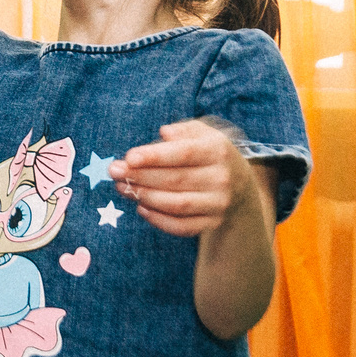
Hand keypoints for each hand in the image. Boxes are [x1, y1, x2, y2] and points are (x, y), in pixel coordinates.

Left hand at [116, 118, 263, 237]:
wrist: (240, 186)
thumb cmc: (209, 154)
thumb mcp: (203, 133)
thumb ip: (183, 130)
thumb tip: (164, 133)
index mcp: (218, 150)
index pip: (184, 153)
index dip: (155, 156)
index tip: (129, 157)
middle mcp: (221, 178)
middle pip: (175, 180)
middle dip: (140, 176)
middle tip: (114, 171)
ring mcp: (218, 203)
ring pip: (176, 205)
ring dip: (145, 197)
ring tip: (121, 188)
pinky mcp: (212, 223)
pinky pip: (181, 226)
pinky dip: (159, 220)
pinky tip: (141, 207)